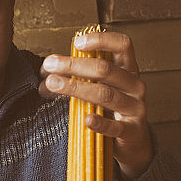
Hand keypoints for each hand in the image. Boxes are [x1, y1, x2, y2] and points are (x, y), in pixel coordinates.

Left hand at [39, 31, 152, 180]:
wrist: (133, 141)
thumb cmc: (112, 109)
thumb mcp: (100, 87)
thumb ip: (77, 77)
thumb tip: (45, 74)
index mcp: (128, 69)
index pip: (122, 45)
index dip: (101, 39)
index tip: (76, 42)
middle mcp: (134, 85)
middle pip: (106, 69)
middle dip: (74, 65)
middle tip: (50, 65)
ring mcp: (135, 108)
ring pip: (105, 94)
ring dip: (77, 88)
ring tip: (54, 85)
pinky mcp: (132, 130)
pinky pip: (115, 126)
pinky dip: (100, 123)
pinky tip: (86, 120)